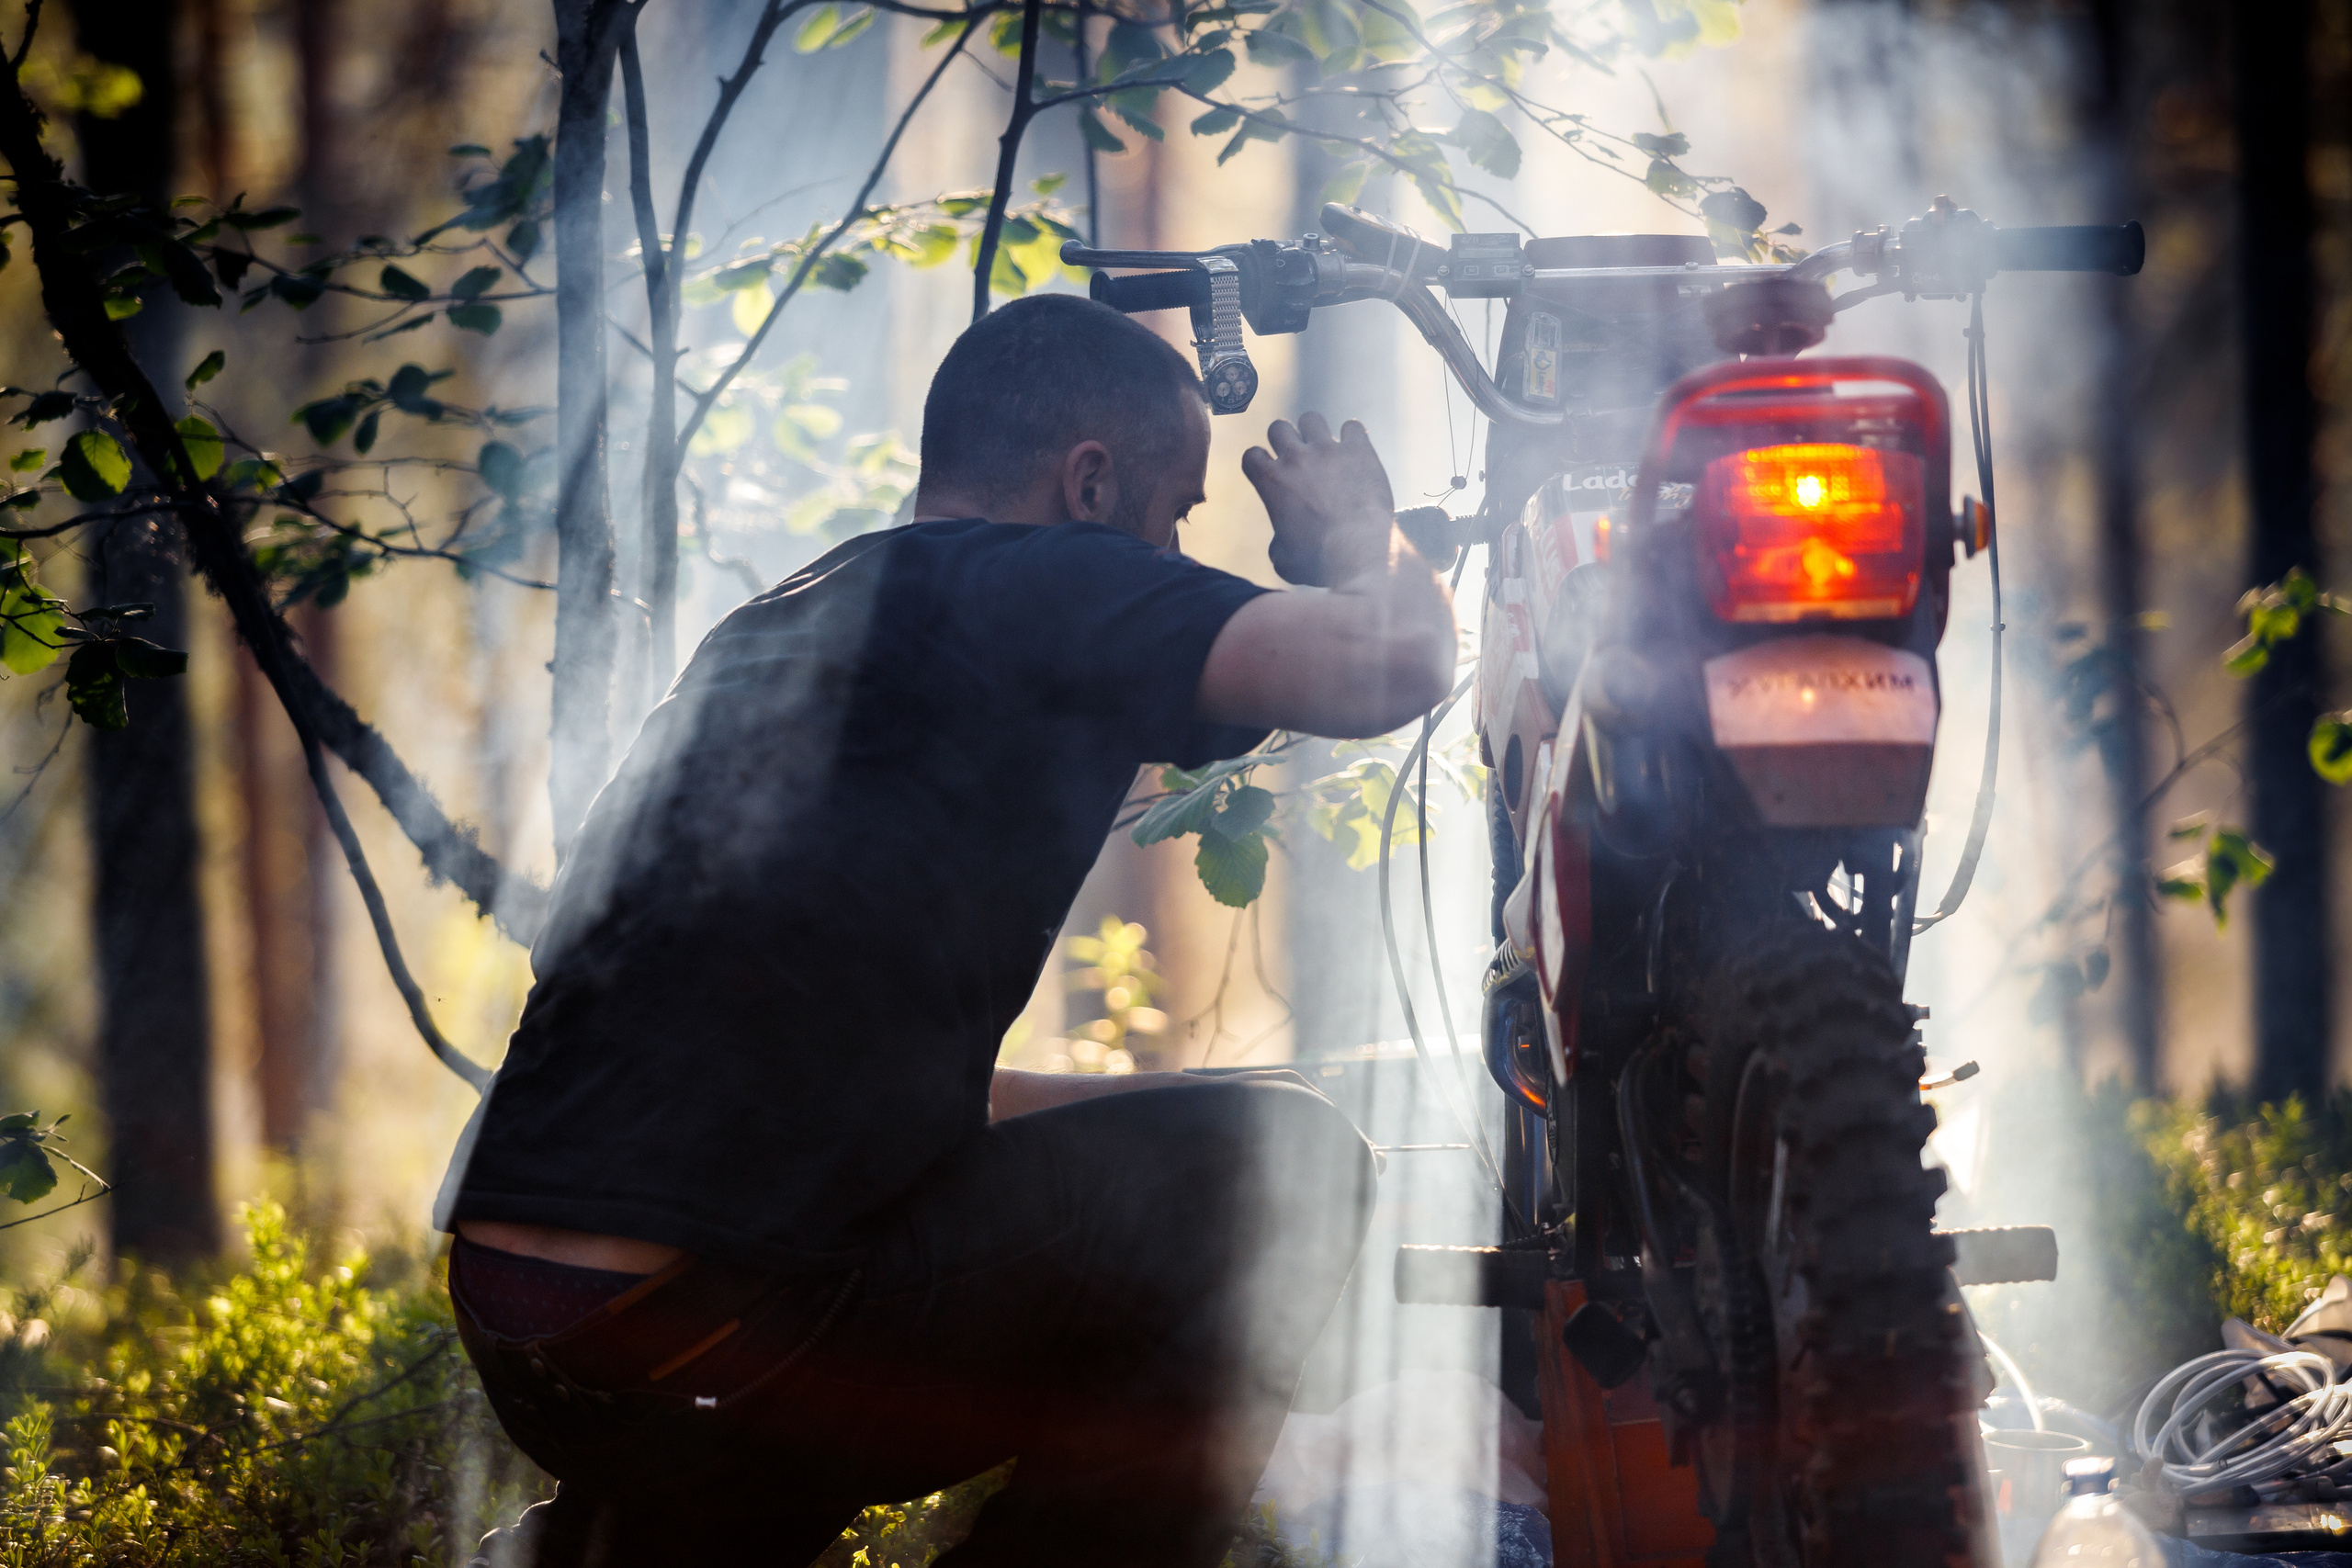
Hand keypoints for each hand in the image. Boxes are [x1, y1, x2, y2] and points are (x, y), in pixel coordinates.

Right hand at [1240, 412, 1397, 586]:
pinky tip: (1357, 454)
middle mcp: (1295, 457)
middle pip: (1278, 427)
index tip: (1273, 476)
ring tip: (1326, 451)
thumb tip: (1281, 542)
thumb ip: (1276, 543)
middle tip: (1299, 461)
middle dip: (1285, 441)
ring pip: (1311, 419)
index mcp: (1271, 480)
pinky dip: (1353, 438)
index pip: (1251, 455)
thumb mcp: (1283, 561)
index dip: (1260, 464)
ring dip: (1315, 432)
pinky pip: (1352, 427)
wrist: (1358, 549)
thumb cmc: (1318, 560)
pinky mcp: (1358, 449)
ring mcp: (1327, 449)